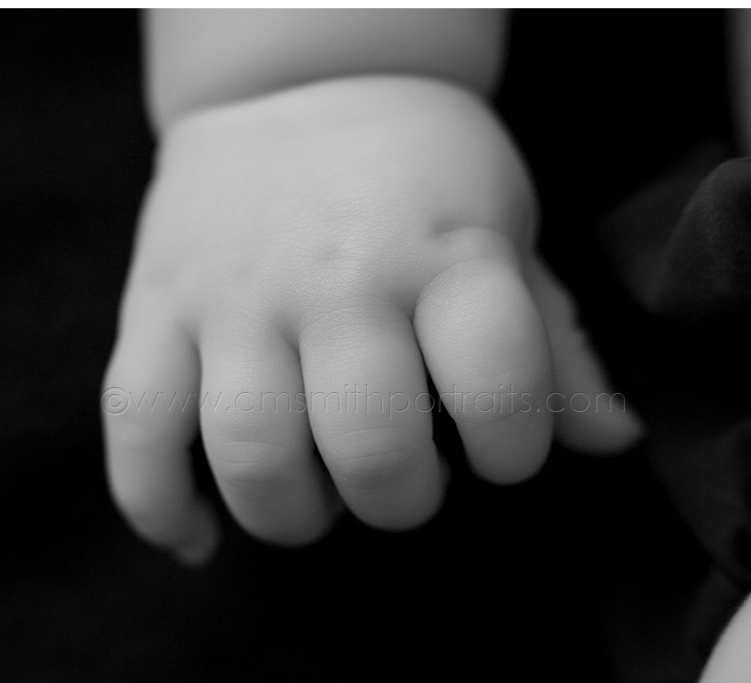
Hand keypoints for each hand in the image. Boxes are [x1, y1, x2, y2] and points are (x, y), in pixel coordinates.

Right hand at [102, 76, 639, 562]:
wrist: (300, 80)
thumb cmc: (421, 171)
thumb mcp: (507, 229)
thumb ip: (556, 340)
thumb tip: (615, 441)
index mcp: (443, 253)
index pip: (497, 387)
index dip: (513, 450)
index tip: (499, 448)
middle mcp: (336, 277)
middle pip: (368, 443)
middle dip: (401, 499)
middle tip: (404, 477)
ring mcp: (233, 294)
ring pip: (250, 452)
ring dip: (294, 514)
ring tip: (319, 498)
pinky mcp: (154, 308)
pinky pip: (135, 428)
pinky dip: (157, 504)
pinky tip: (196, 535)